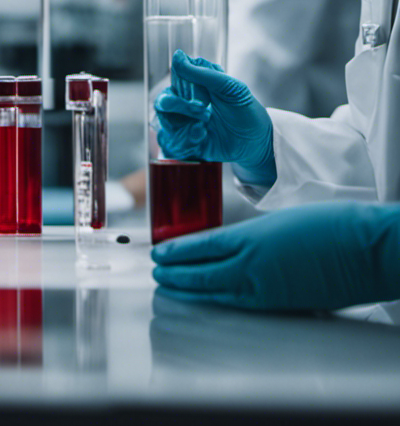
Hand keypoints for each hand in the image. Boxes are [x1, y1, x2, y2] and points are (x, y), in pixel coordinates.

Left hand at [152, 201, 399, 310]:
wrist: (369, 249)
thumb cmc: (332, 226)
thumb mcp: (281, 220)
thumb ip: (253, 234)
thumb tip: (233, 245)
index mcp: (251, 237)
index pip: (201, 245)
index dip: (176, 250)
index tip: (159, 252)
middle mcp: (252, 264)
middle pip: (201, 271)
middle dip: (175, 272)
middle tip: (156, 271)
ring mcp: (266, 288)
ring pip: (215, 290)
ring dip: (189, 289)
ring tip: (170, 286)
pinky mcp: (281, 304)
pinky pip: (239, 303)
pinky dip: (217, 300)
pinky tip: (207, 299)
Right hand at [154, 50, 275, 185]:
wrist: (256, 144)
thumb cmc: (246, 112)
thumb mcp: (231, 88)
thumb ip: (202, 73)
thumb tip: (177, 56)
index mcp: (197, 82)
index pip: (176, 76)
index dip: (184, 83)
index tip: (202, 94)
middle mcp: (186, 100)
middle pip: (164, 98)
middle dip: (181, 105)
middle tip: (202, 109)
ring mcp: (183, 121)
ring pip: (163, 118)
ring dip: (184, 121)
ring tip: (203, 126)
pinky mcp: (183, 140)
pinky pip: (168, 140)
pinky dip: (185, 139)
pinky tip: (202, 137)